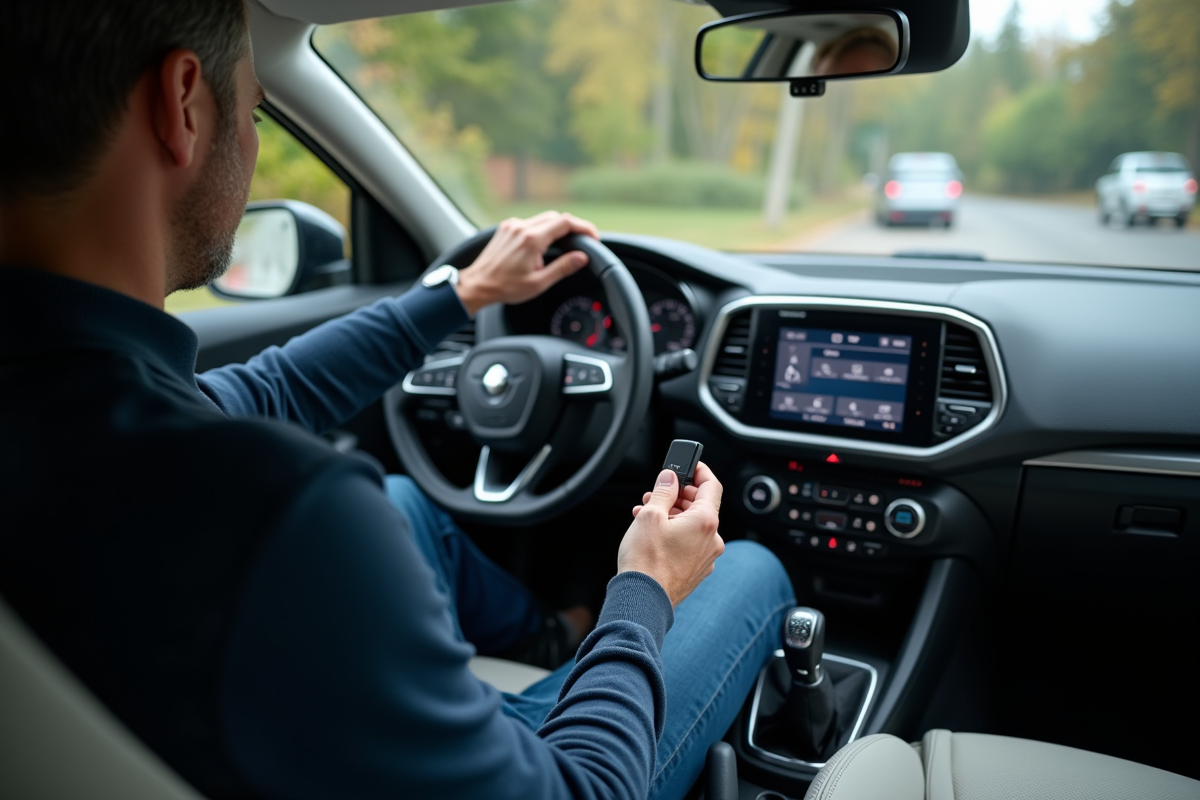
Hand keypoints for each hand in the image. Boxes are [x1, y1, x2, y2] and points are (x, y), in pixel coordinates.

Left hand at [455, 211, 599, 315]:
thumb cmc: (505, 287)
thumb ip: (563, 268)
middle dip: (572, 227)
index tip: (592, 236)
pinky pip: (530, 222)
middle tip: (581, 241)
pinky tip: (542, 245)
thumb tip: (581, 258)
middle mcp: (522, 227)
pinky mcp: (507, 227)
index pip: (565, 223)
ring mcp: (512, 225)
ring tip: (563, 245)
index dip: (584, 227)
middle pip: (556, 217)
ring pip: (543, 218)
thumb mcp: (539, 283)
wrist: (478, 284)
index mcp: (531, 240)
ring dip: (556, 228)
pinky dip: (542, 230)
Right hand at [618, 462, 724, 606]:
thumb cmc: (646, 561)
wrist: (642, 599)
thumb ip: (663, 491)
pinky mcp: (696, 571)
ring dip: (673, 515)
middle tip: (657, 494)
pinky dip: (675, 533)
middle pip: (701, 506)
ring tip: (647, 514)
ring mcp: (706, 558)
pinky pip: (690, 543)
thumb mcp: (650, 515)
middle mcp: (712, 540)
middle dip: (678, 496)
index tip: (691, 465)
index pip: (712, 486)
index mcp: (706, 522)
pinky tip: (654, 534)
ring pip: (693, 526)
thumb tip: (670, 478)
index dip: (701, 471)